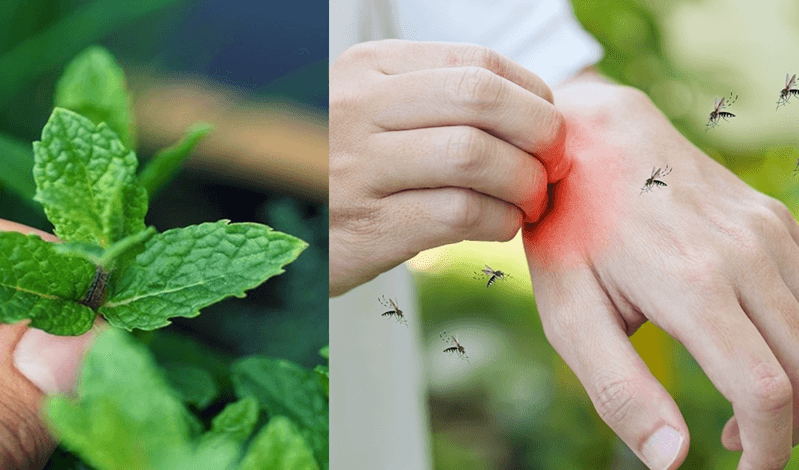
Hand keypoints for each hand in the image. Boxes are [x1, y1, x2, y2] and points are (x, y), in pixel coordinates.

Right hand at [329, 39, 567, 295]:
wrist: (284, 232)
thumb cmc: (343, 171)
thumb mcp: (369, 113)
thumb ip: (430, 98)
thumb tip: (531, 103)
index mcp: (364, 68)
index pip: (474, 62)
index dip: (531, 93)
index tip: (546, 126)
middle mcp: (356, 109)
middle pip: (480, 99)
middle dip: (541, 131)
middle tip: (554, 162)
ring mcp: (358, 169)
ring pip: (475, 156)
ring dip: (525, 182)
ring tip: (530, 200)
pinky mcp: (368, 228)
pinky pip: (459, 213)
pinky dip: (500, 221)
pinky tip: (500, 225)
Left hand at [525, 79, 798, 468]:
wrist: (592, 138)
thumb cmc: (570, 231)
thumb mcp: (569, 313)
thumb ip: (619, 389)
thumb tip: (672, 460)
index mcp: (693, 284)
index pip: (768, 392)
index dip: (769, 450)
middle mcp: (746, 253)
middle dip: (784, 425)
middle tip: (738, 445)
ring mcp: (768, 230)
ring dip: (792, 383)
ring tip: (742, 409)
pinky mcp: (775, 219)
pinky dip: (796, 338)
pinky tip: (751, 351)